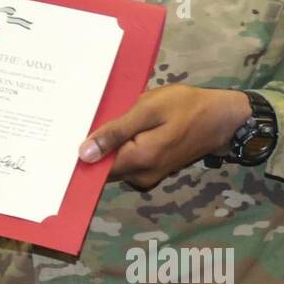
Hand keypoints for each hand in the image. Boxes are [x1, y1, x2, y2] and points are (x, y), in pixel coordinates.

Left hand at [78, 85, 250, 190]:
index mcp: (138, 161)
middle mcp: (141, 177)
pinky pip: (127, 161)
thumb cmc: (186, 106)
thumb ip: (115, 132)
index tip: (60, 141)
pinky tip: (115, 128)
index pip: (96, 169)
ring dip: (105, 147)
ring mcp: (148, 176)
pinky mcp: (153, 169)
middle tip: (72, 124)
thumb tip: (84, 154)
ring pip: (115, 164)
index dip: (78, 156)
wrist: (223, 117)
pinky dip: (119, 147)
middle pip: (104, 168)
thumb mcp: (148, 110)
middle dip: (90, 150)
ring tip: (92, 121)